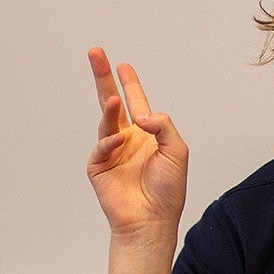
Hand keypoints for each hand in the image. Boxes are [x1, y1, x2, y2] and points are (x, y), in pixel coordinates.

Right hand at [87, 48, 187, 237]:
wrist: (152, 220)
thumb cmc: (168, 190)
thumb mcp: (177, 150)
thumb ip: (163, 125)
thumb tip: (139, 114)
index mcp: (145, 135)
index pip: (136, 102)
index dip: (130, 83)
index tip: (123, 64)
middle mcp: (126, 139)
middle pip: (110, 101)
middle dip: (103, 77)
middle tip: (96, 53)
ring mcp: (111, 152)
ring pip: (106, 121)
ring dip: (109, 108)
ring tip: (114, 96)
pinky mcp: (98, 166)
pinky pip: (102, 147)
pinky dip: (110, 142)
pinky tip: (120, 141)